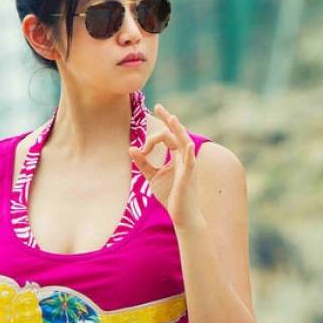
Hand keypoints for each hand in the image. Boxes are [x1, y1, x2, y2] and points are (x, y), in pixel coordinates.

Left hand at [130, 104, 202, 227]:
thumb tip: (131, 148)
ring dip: (178, 130)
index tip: (143, 147)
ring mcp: (188, 166)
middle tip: (158, 106)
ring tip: (171, 118)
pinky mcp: (189, 177)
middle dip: (169, 120)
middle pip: (177, 134)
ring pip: (184, 143)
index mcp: (177, 157)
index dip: (154, 136)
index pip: (168, 137)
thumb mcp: (153, 176)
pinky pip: (190, 162)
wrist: (183, 215)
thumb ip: (143, 162)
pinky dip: (189, 152)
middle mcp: (185, 158)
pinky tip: (186, 144)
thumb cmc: (171, 196)